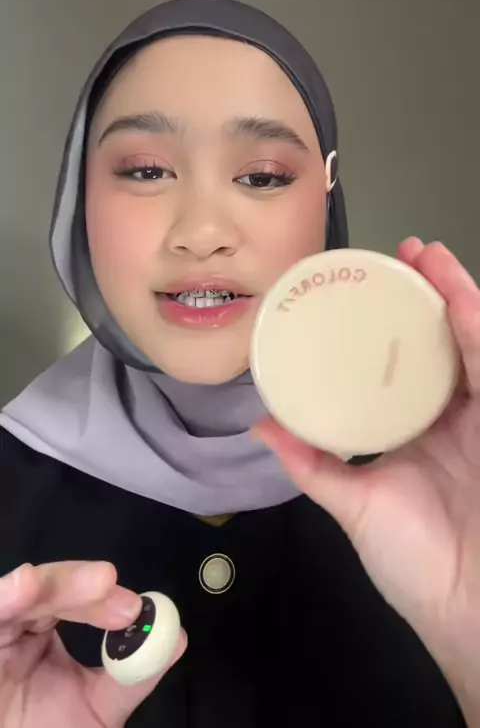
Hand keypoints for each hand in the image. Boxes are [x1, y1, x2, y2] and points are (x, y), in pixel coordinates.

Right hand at [0, 561, 186, 727]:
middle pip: (43, 591)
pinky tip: (23, 586)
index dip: (98, 598)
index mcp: (39, 637)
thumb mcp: (99, 710)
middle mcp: (14, 632)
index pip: (70, 601)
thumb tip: (177, 637)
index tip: (133, 606)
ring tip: (88, 580)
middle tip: (110, 583)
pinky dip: (7, 597)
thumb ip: (133, 676)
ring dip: (52, 585)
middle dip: (77, 584)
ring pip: (17, 597)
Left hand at [255, 240, 479, 713]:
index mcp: (416, 432)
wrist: (468, 606)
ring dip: (452, 294)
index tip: (362, 293)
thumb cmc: (415, 563)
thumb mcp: (354, 504)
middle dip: (424, 296)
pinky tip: (456, 294)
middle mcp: (452, 416)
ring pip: (470, 342)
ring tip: (425, 255)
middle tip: (400, 256)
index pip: (403, 366)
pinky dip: (474, 325)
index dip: (390, 328)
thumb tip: (260, 426)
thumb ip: (312, 463)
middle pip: (440, 343)